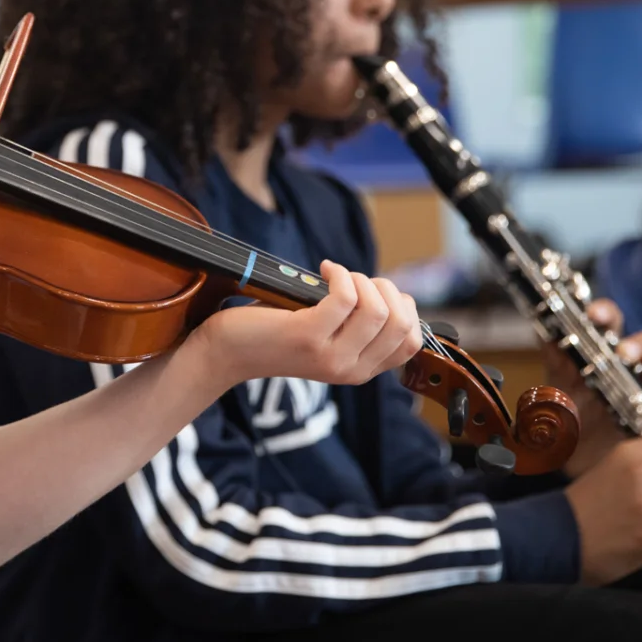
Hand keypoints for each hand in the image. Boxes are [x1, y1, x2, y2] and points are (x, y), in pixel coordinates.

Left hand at [195, 261, 421, 390]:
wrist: (230, 350)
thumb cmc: (277, 332)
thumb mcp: (330, 336)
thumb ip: (360, 327)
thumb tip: (392, 296)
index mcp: (361, 370)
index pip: (411, 342)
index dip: (403, 308)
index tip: (376, 293)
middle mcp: (351, 370)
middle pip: (400, 323)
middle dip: (385, 288)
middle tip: (355, 281)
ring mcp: (331, 356)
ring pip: (377, 309)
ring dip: (361, 279)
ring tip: (336, 277)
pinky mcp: (308, 336)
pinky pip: (346, 297)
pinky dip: (340, 274)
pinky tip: (323, 270)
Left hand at [545, 304, 641, 474]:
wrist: (571, 462)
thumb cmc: (566, 418)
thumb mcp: (554, 388)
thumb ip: (554, 361)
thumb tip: (544, 330)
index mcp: (605, 351)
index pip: (612, 322)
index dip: (606, 313)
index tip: (593, 316)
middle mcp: (635, 368)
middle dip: (641, 342)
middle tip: (625, 352)